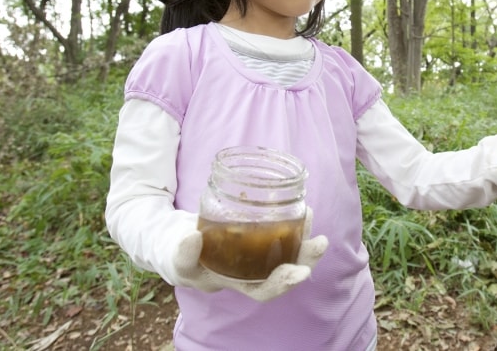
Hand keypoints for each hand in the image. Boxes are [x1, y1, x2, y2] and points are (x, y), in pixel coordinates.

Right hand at [170, 208, 327, 300]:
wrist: (177, 237)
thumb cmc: (178, 253)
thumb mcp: (176, 258)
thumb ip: (183, 253)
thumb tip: (193, 238)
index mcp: (236, 282)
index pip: (264, 290)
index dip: (282, 284)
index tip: (299, 273)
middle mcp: (252, 269)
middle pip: (285, 270)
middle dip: (305, 258)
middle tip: (320, 244)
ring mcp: (257, 250)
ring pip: (288, 248)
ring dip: (303, 235)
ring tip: (310, 215)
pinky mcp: (258, 230)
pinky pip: (280, 229)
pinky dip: (292, 220)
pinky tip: (300, 206)